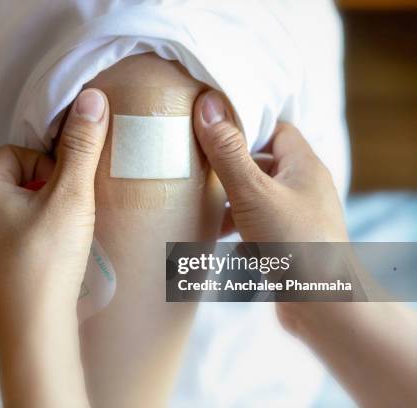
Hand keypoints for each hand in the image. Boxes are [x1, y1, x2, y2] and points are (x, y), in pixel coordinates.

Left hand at [0, 88, 108, 330]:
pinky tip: (49, 263)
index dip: (47, 166)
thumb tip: (91, 97)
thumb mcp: (70, 197)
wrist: (33, 332)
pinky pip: (10, 242)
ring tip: (63, 240)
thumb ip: (81, 147)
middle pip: (13, 183)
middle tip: (68, 216)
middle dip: (45, 192)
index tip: (66, 192)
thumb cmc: (48, 259)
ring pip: (13, 214)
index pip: (15, 154)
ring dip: (40, 217)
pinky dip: (31, 244)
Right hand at [193, 90, 348, 242]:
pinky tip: (216, 234)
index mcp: (304, 166)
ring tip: (202, 204)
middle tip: (199, 167)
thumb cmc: (294, 241)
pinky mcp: (288, 242)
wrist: (321, 304)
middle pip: (262, 163)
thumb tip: (208, 106)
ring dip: (230, 199)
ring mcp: (297, 216)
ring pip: (257, 195)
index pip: (276, 131)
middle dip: (230, 166)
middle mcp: (304, 187)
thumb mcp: (253, 192)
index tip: (213, 131)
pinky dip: (237, 225)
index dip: (246, 127)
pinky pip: (257, 223)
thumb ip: (228, 152)